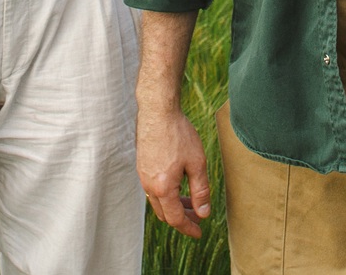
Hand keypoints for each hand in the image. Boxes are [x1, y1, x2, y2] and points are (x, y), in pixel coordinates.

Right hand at [137, 103, 212, 237]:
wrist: (157, 111)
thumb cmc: (178, 134)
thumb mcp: (197, 163)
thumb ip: (200, 191)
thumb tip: (203, 213)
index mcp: (162, 188)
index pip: (175, 219)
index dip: (188, 228)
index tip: (199, 233)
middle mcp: (149, 185)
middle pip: (165, 214)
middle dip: (182, 218)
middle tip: (198, 216)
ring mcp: (143, 176)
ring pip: (158, 202)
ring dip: (174, 206)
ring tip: (190, 201)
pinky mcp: (142, 166)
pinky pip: (153, 190)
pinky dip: (166, 195)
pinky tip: (178, 185)